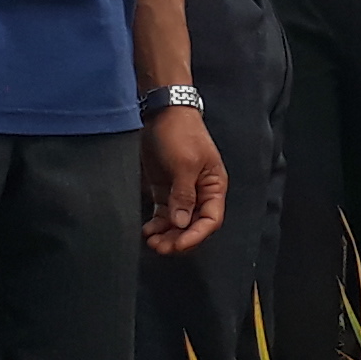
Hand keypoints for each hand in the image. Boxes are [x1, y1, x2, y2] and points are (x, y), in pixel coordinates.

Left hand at [141, 105, 226, 255]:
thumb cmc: (180, 133)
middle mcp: (200, 193)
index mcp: (213, 186)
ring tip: (151, 242)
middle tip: (160, 247)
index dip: (195, 235)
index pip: (210, 220)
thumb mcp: (185, 164)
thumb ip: (184, 195)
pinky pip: (164, 214)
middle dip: (178, 239)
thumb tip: (181, 223)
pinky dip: (157, 224)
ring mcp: (181, 192)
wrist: (163, 112)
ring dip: (166, 235)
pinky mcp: (165, 189)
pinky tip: (147, 230)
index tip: (178, 244)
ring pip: (177, 223)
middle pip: (193, 225)